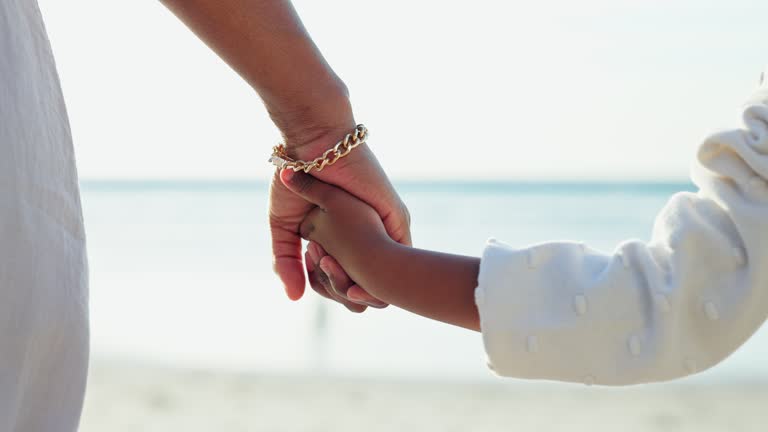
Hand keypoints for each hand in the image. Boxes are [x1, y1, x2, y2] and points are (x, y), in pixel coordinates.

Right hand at [268, 107, 410, 305]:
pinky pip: (398, 261)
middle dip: (346, 291)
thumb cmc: (295, 179)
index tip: (312, 270)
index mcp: (345, 238)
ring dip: (359, 283)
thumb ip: (286, 261)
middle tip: (323, 268)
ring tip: (334, 268)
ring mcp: (386, 229)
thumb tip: (294, 298)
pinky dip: (379, 276)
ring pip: (384, 279)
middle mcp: (370, 235)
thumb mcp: (286, 226)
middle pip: (367, 284)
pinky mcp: (397, 220)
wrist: (311, 145)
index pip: (345, 279)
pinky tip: (358, 271)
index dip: (329, 286)